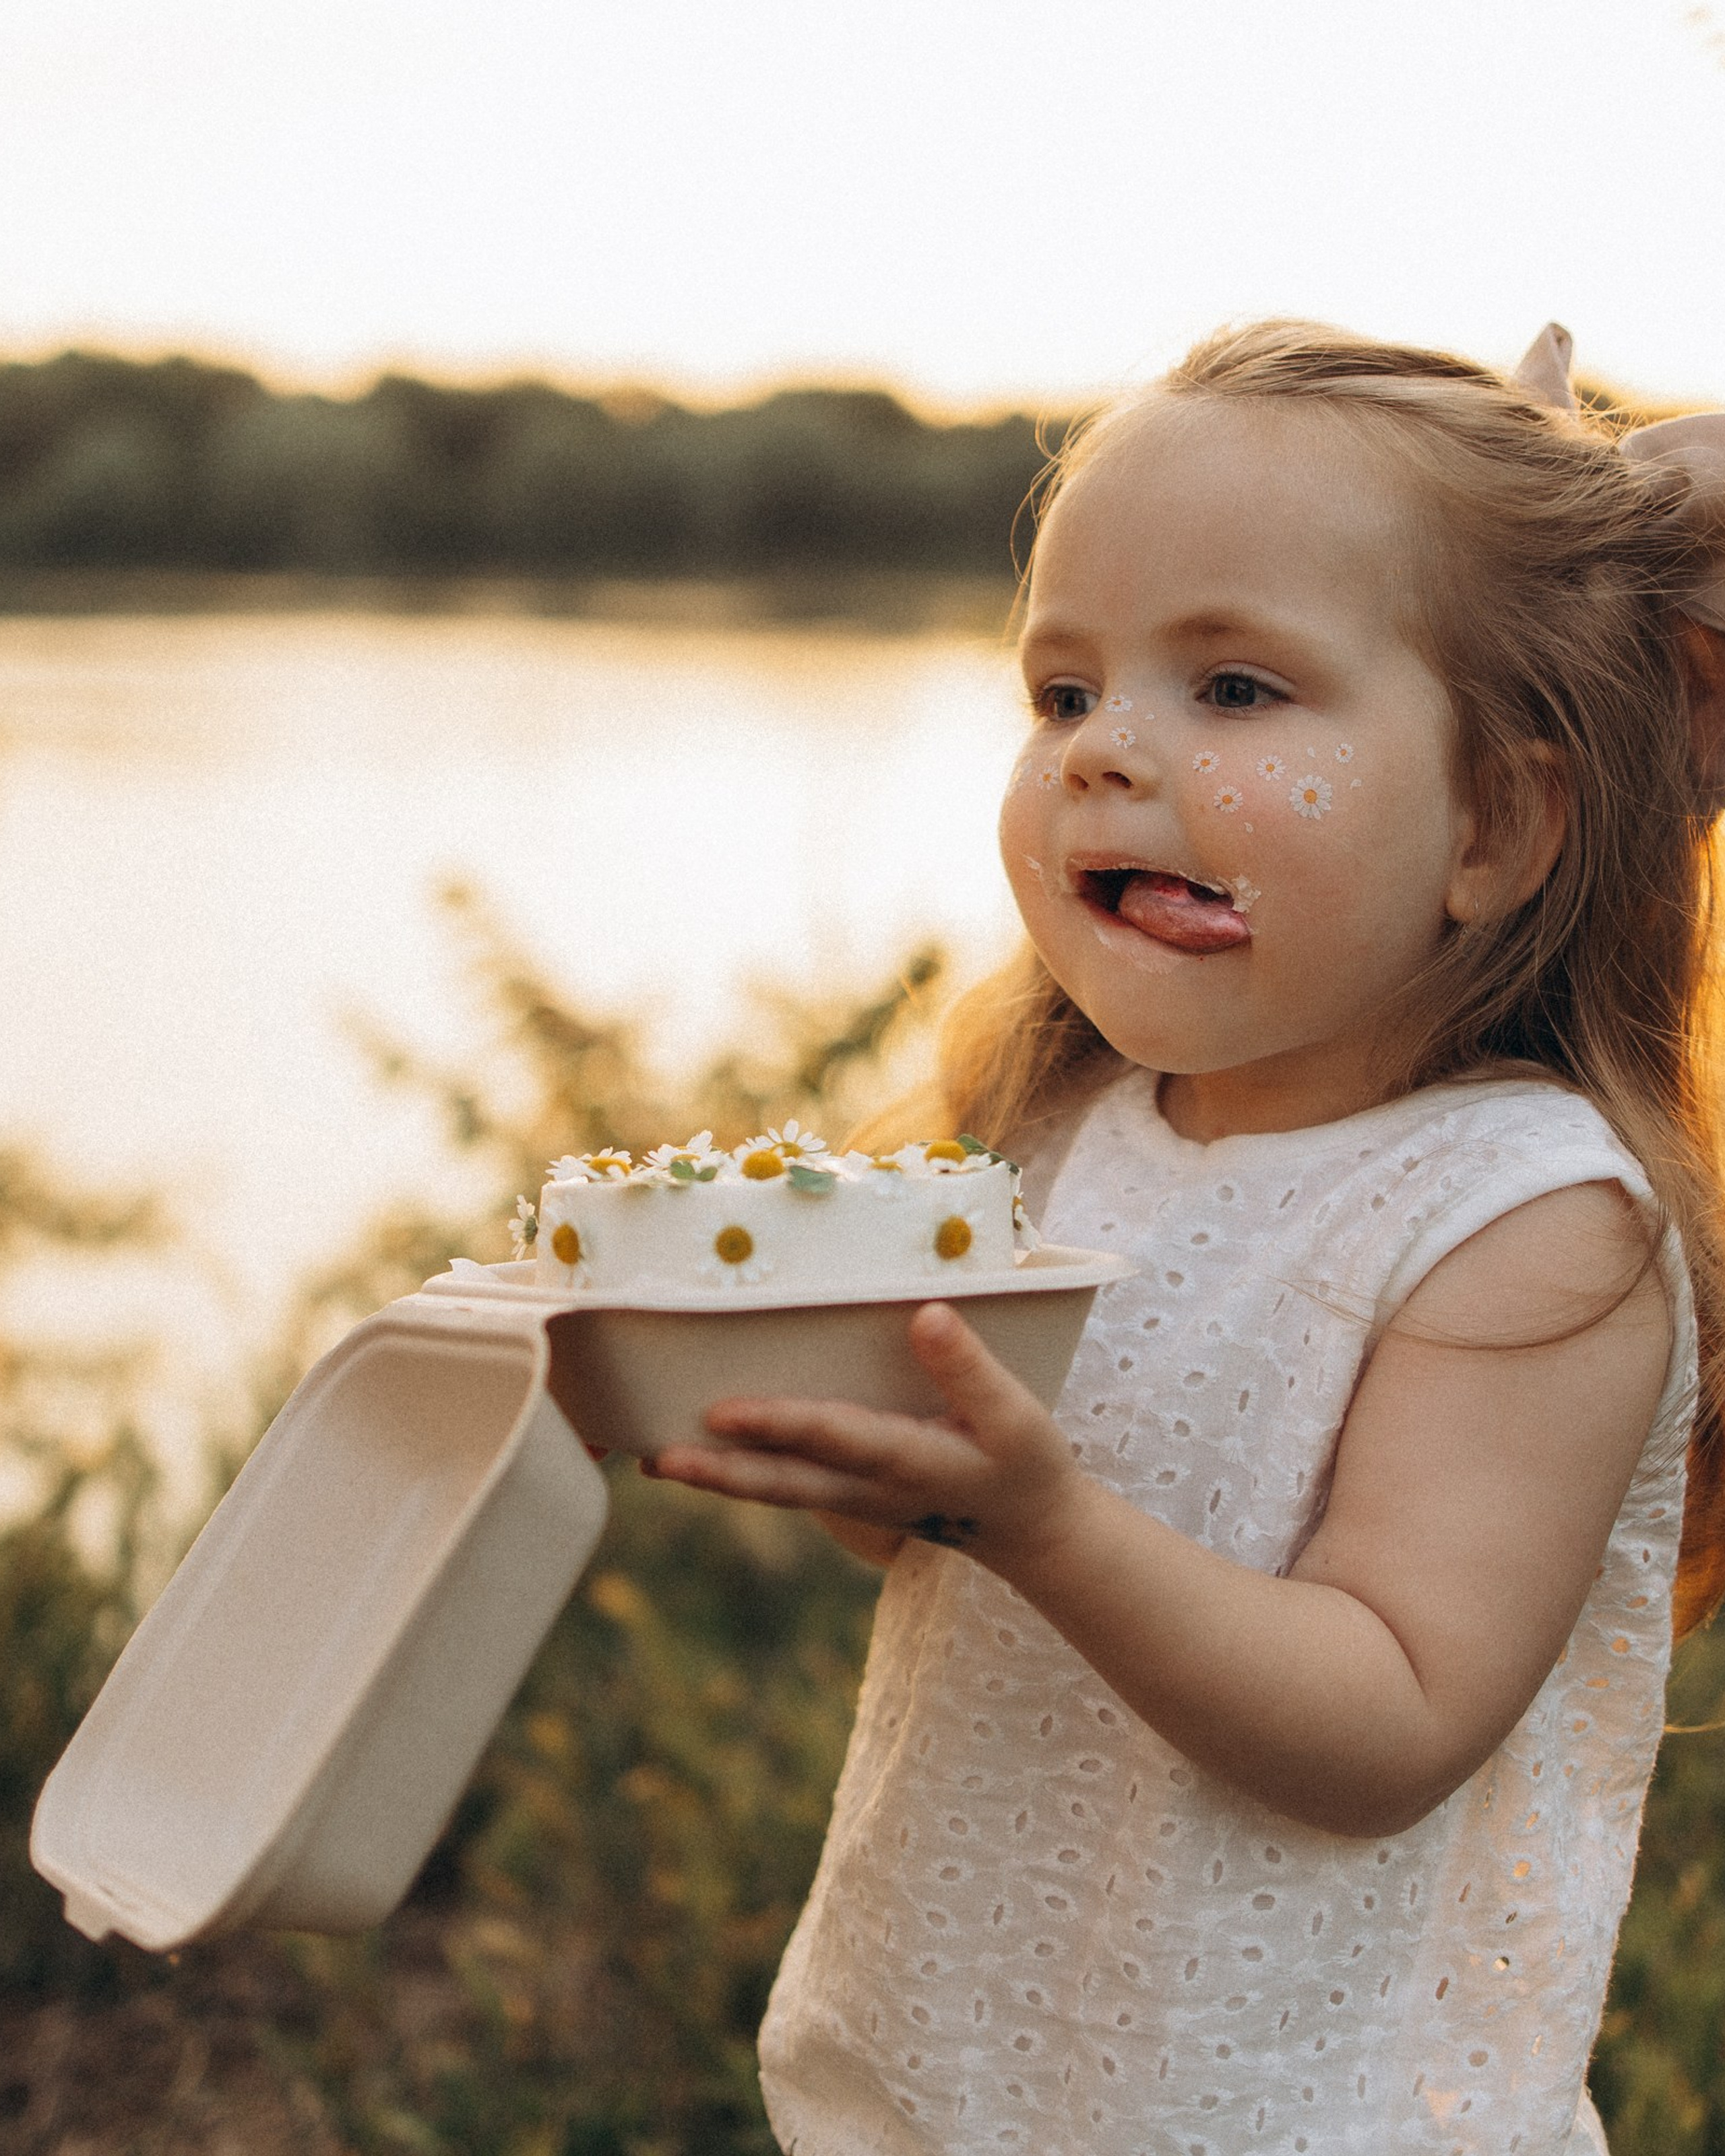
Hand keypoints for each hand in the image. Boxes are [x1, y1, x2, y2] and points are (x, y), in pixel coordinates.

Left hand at [647, 1302, 1084, 1568]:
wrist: (1030, 1530)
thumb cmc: (1024, 1464)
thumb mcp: (1016, 1417)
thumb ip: (969, 1369)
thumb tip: (925, 1315)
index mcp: (908, 1461)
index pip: (833, 1438)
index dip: (779, 1423)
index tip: (723, 1412)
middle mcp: (868, 1489)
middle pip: (783, 1482)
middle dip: (720, 1471)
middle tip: (659, 1460)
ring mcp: (855, 1501)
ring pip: (777, 1489)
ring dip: (718, 1478)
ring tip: (655, 1460)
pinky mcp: (850, 1499)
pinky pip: (788, 1486)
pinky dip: (742, 1476)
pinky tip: (705, 1459)